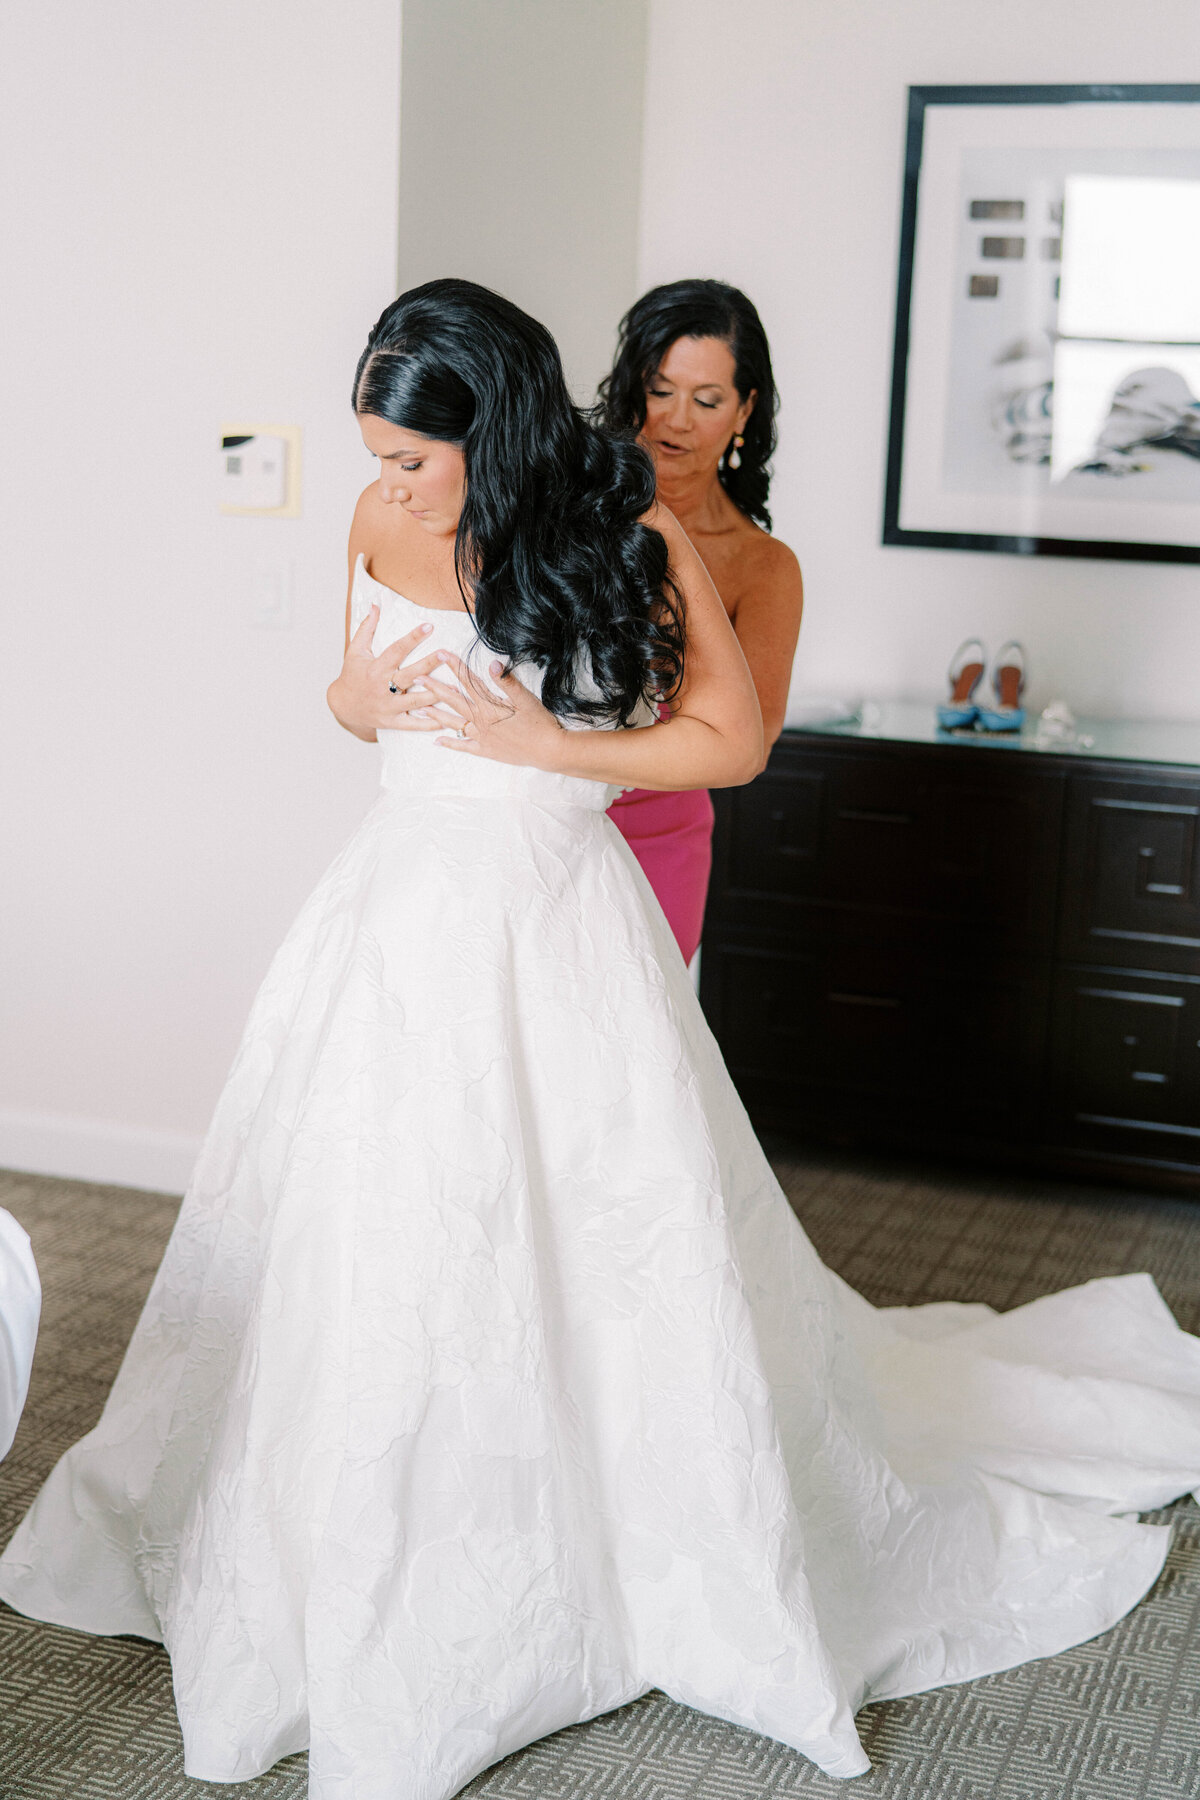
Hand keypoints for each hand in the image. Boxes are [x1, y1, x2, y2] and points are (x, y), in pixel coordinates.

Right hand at [326, 607, 463, 738]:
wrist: (343, 706)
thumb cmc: (352, 675)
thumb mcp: (356, 650)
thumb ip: (367, 628)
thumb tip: (375, 605)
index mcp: (376, 668)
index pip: (396, 651)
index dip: (412, 638)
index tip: (429, 626)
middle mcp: (382, 688)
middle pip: (409, 675)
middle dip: (428, 664)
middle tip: (445, 654)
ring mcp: (388, 707)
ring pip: (415, 701)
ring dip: (435, 695)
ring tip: (456, 688)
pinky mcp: (392, 722)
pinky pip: (413, 724)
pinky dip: (429, 724)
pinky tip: (446, 720)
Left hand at [423, 651, 565, 769]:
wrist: (547, 751)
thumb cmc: (539, 723)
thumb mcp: (526, 699)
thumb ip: (507, 682)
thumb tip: (492, 664)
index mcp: (490, 706)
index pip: (468, 681)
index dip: (454, 666)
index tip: (441, 654)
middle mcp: (481, 720)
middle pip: (454, 700)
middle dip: (435, 687)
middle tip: (417, 677)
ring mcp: (481, 736)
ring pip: (453, 722)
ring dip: (436, 714)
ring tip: (419, 706)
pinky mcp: (485, 750)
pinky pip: (463, 746)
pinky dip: (450, 743)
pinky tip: (436, 741)